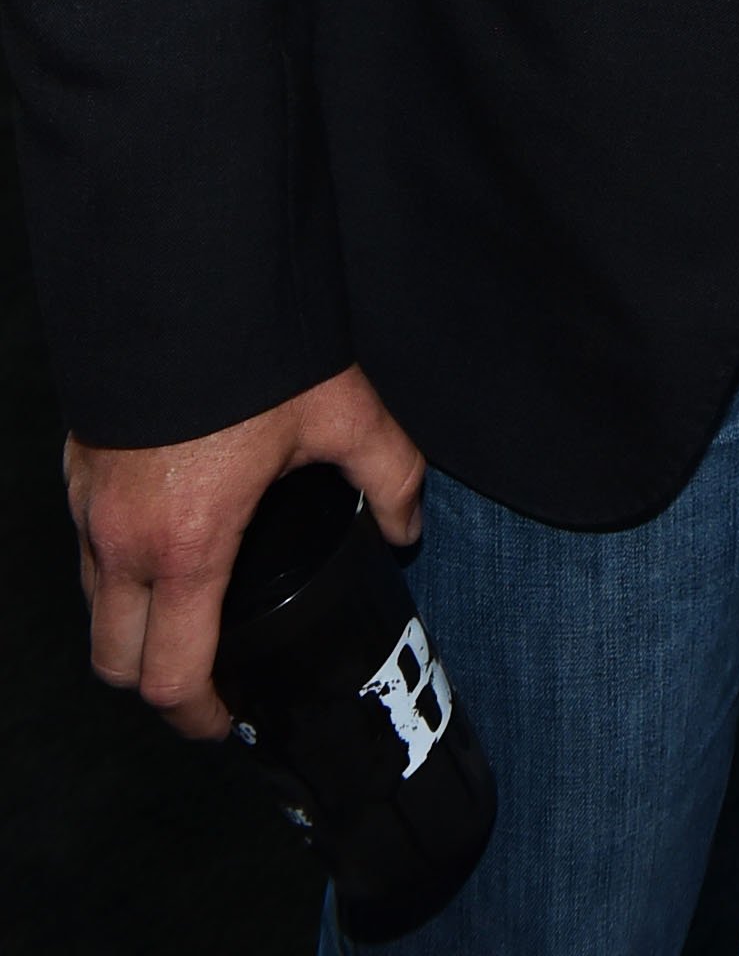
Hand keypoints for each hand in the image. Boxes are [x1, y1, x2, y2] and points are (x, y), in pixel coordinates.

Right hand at [67, 365, 424, 740]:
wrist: (180, 278)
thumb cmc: (256, 351)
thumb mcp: (344, 413)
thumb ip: (389, 475)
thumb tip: (406, 527)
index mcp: (188, 546)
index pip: (170, 677)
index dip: (200, 717)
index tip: (229, 717)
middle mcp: (121, 540)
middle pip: (114, 662)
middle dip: (158, 685)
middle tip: (208, 678)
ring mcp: (88, 506)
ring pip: (93, 603)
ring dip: (133, 624)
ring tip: (189, 610)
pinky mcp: (75, 468)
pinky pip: (85, 545)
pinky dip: (116, 565)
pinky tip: (165, 538)